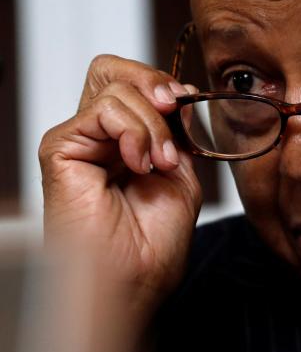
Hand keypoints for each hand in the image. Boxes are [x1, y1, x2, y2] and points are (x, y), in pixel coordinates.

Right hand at [39, 54, 202, 351]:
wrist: (134, 280)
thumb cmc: (154, 243)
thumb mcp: (181, 172)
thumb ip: (176, 131)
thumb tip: (178, 92)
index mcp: (127, 141)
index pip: (135, 83)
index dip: (163, 84)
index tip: (188, 101)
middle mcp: (99, 137)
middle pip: (114, 71)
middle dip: (153, 81)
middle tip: (173, 106)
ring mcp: (80, 141)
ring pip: (115, 88)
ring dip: (152, 123)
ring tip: (159, 163)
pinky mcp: (61, 148)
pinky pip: (101, 110)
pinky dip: (133, 131)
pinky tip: (139, 163)